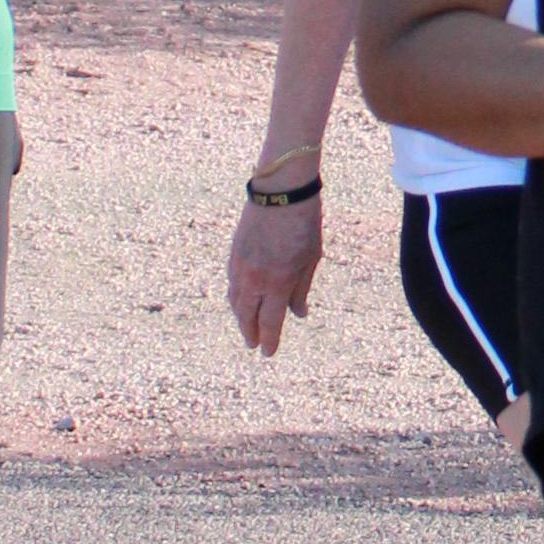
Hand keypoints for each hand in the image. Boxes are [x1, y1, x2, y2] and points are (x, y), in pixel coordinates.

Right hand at [229, 191, 324, 354]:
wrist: (280, 191)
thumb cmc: (303, 223)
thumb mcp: (312, 258)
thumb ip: (302, 288)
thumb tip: (299, 313)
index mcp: (278, 283)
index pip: (270, 322)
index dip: (269, 340)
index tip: (268, 353)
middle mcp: (255, 279)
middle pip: (248, 316)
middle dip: (250, 333)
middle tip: (253, 345)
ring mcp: (241, 267)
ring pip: (236, 301)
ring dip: (240, 316)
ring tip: (246, 326)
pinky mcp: (233, 254)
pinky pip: (232, 284)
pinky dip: (236, 297)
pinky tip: (240, 300)